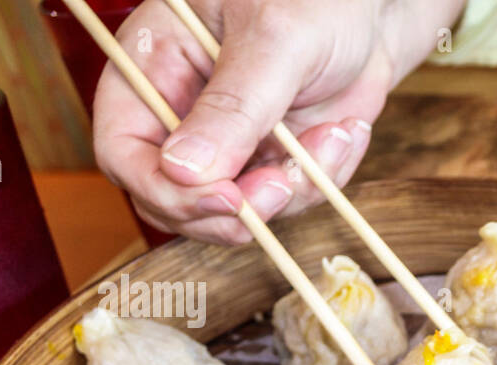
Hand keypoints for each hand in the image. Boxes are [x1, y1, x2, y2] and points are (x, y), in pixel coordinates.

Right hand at [92, 0, 457, 243]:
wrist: (373, 8)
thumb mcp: (274, 40)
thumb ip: (233, 106)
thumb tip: (183, 172)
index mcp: (155, 66)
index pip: (123, 150)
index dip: (163, 189)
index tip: (225, 198)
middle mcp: (184, 112)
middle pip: (174, 199)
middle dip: (232, 209)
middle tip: (284, 187)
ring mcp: (232, 142)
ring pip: (239, 211)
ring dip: (294, 191)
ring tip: (335, 134)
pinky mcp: (276, 158)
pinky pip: (289, 200)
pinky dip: (323, 179)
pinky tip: (344, 131)